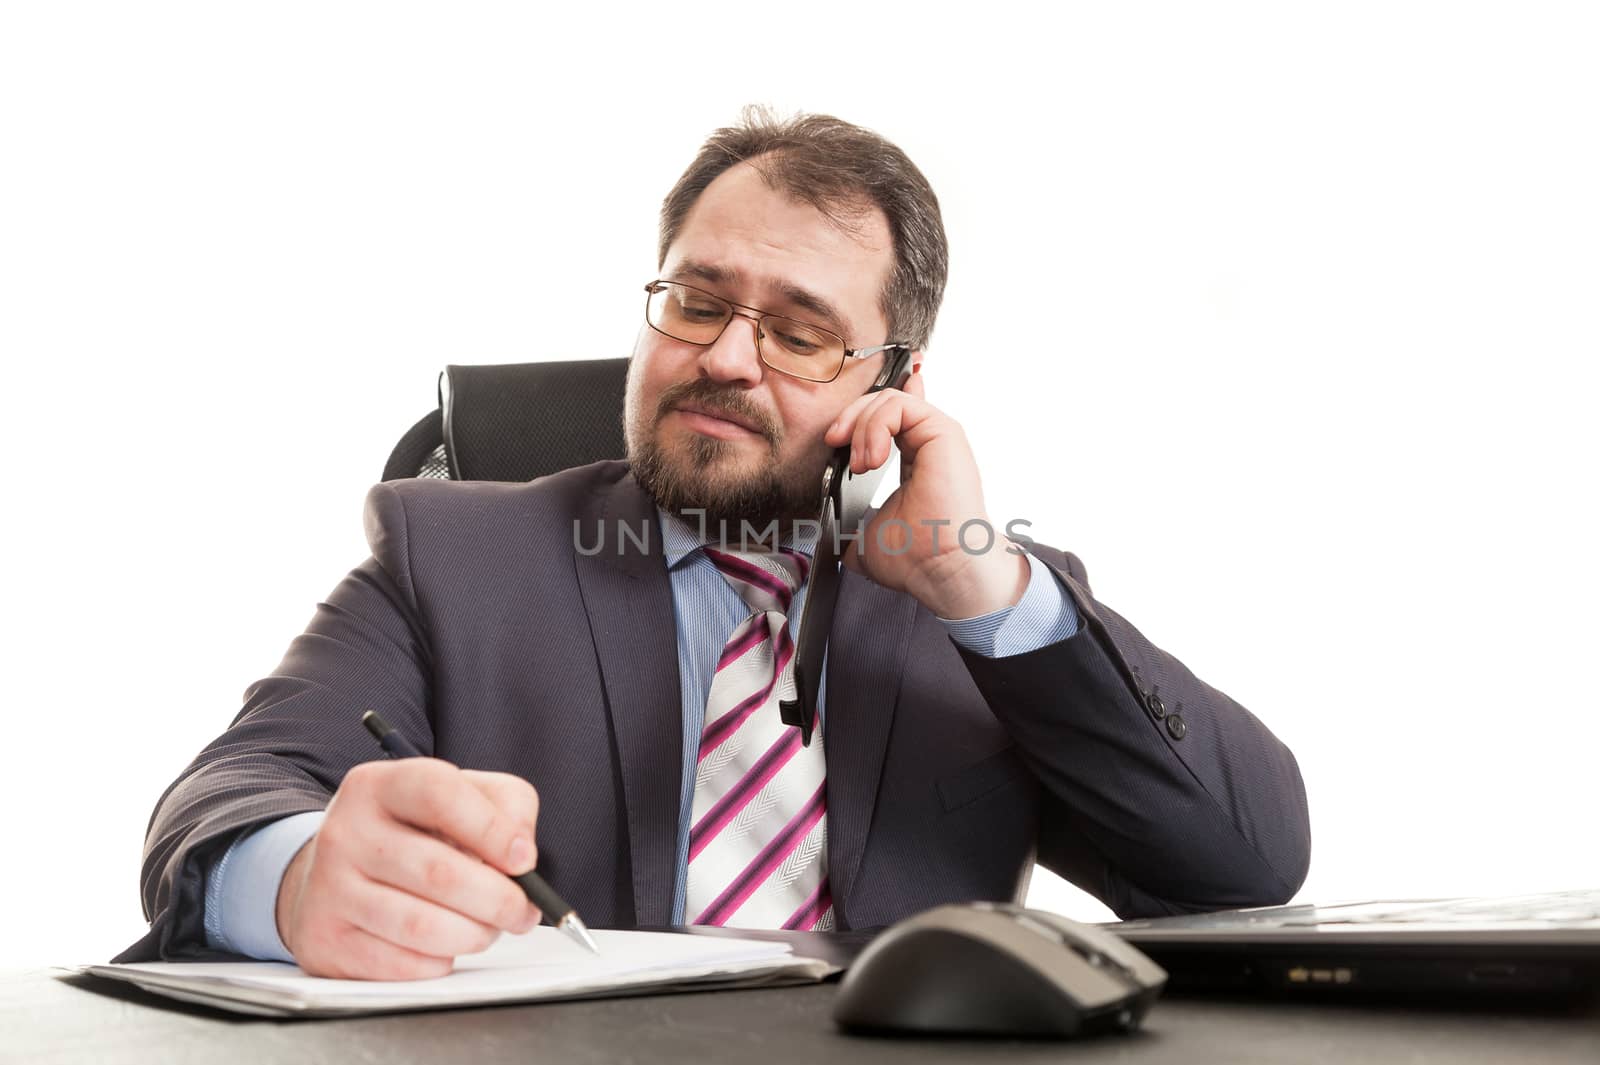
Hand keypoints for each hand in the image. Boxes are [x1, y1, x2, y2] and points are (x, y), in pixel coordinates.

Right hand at [275, 759, 542, 979]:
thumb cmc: (413, 833)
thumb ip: (506, 807)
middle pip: (439, 872)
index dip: (492, 830)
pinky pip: (401, 964)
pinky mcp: (325, 939)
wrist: (333, 873)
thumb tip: (522, 852)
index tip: (525, 860)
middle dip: (499, 900)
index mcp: (380, 785)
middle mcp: (345, 831)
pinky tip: (446, 945)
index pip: (440, 795)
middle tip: (523, 911)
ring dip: (475, 935)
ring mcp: (329, 888)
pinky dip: (440, 961)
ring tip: (489, 928)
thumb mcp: (460, 797)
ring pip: (422, 927)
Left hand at [823, 365, 1028, 619]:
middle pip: (882, 402)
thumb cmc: (914, 557)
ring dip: (862, 426)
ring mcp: (937, 437)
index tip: (836, 434)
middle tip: (834, 442)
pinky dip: (876, 425)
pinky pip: (901, 404)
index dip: (863, 411)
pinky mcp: (943, 432)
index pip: (892, 416)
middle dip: (850, 417)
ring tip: (860, 464)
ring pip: (888, 400)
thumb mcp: (862, 533)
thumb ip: (846, 519)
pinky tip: (872, 458)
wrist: (940, 567)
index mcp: (916, 460)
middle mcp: (928, 445)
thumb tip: (821, 527)